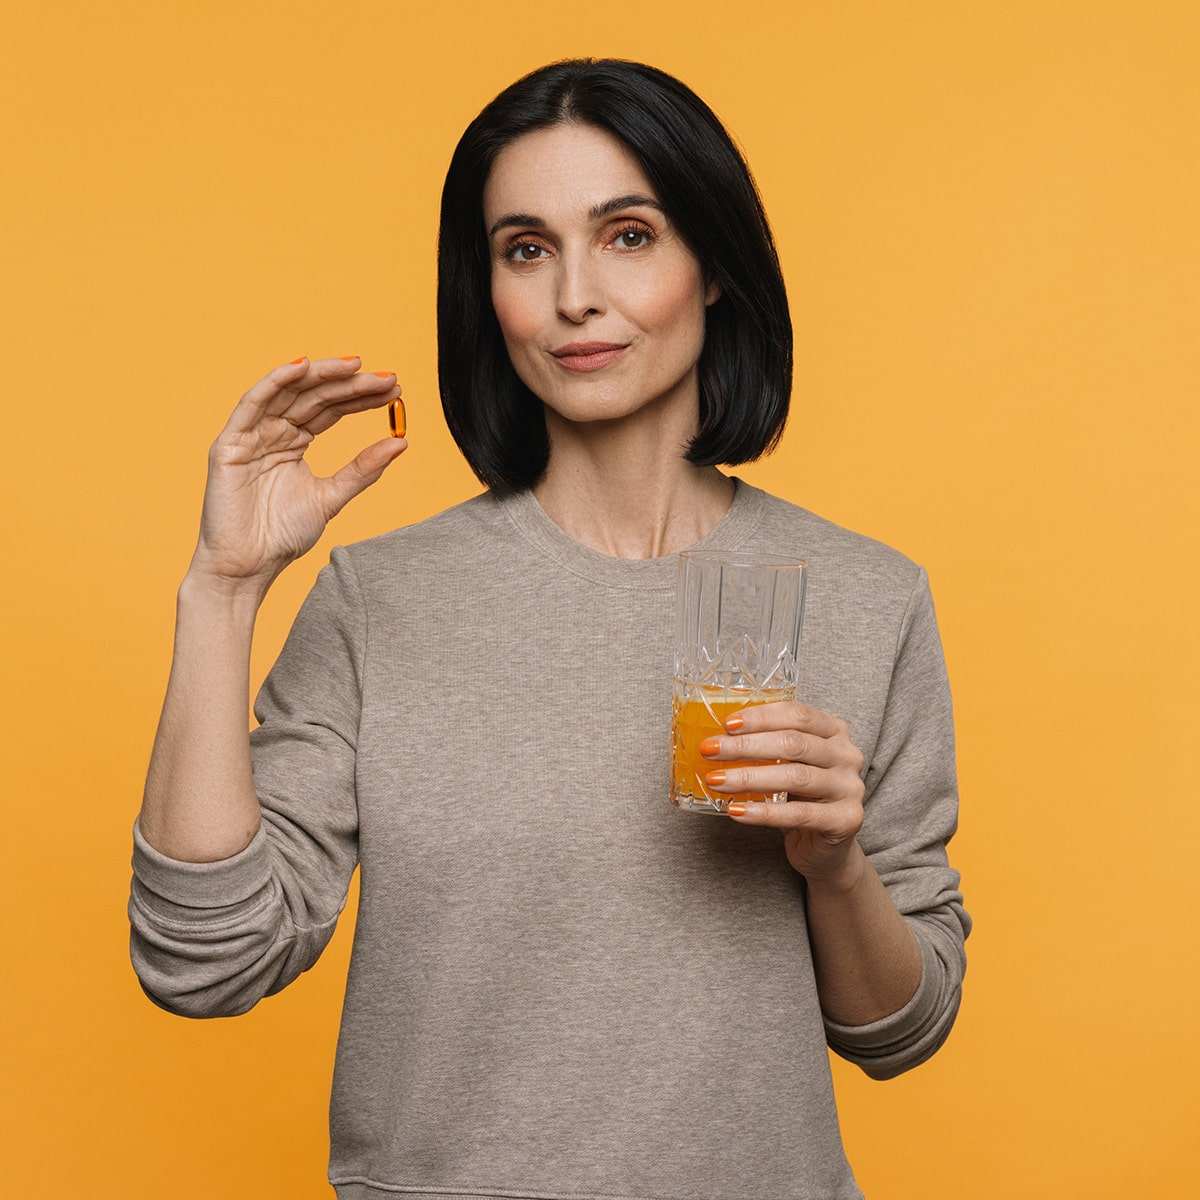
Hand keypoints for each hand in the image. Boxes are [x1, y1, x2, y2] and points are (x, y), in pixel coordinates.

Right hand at [188, 355, 407, 591]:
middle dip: (351, 385)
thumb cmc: (282, 536)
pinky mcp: (230, 443)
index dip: (361, 397)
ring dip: (321, 376)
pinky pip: (252, 404)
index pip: (332, 410)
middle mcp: (273, 432)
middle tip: (386, 378)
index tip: (394, 389)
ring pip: (289, 393)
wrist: (248, 567)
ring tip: (356, 366)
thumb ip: (363, 470)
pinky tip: (303, 366)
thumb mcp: (332, 497)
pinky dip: (275, 382)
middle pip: (315, 397)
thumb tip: (401, 442)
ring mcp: (251, 435)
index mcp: (294, 442)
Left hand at [698, 700, 866, 887]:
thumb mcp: (787, 765)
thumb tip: (717, 737)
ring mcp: (850, 787)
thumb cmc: (800, 798)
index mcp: (835, 731)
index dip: (761, 718)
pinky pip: (799, 813)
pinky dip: (764, 812)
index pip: (797, 715)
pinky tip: (736, 810)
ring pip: (794, 777)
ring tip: (716, 781)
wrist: (826, 848)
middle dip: (746, 746)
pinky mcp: (847, 819)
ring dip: (749, 778)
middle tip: (710, 750)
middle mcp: (847, 755)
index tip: (726, 724)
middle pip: (793, 743)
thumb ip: (767, 746)